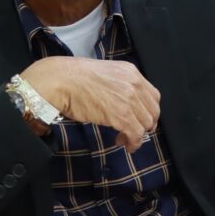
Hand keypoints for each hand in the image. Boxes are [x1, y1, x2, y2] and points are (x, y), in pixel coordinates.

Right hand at [21, 57, 159, 151]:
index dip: (149, 110)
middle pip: (153, 111)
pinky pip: (136, 134)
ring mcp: (129, 99)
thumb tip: (123, 102)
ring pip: (146, 124)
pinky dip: (133, 143)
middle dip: (146, 124)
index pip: (153, 95)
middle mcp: (134, 84)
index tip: (141, 118)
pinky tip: (124, 144)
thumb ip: (119, 86)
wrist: (61, 81)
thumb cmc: (74, 78)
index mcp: (131, 72)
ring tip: (124, 138)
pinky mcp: (121, 115)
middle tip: (134, 131)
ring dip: (137, 135)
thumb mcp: (105, 75)